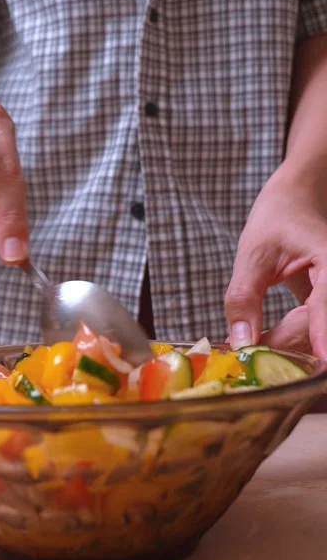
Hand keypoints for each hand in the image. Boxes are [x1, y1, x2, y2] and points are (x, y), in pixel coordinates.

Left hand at [225, 162, 326, 358]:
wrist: (298, 200)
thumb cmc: (278, 218)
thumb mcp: (253, 254)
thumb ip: (243, 298)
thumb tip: (241, 343)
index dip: (323, 333)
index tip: (321, 359)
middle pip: (321, 328)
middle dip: (285, 345)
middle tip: (246, 353)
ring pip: (319, 337)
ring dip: (287, 347)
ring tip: (252, 339)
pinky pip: (315, 333)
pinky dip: (291, 341)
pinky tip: (267, 338)